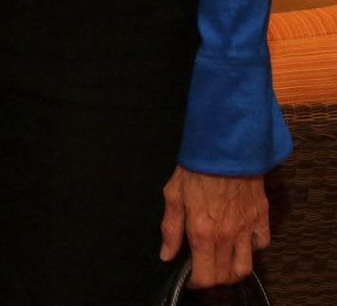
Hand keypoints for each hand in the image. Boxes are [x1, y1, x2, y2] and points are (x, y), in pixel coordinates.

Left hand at [160, 164, 269, 286]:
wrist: (224, 145)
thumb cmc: (196, 167)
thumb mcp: (173, 194)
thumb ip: (170, 228)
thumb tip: (166, 255)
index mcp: (202, 232)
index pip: (205, 277)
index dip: (197, 283)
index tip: (192, 278)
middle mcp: (227, 236)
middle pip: (224, 276)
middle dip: (214, 278)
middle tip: (206, 268)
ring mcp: (246, 227)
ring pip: (245, 267)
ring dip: (233, 271)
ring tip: (224, 262)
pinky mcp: (261, 216)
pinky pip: (262, 244)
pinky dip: (253, 248)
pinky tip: (242, 240)